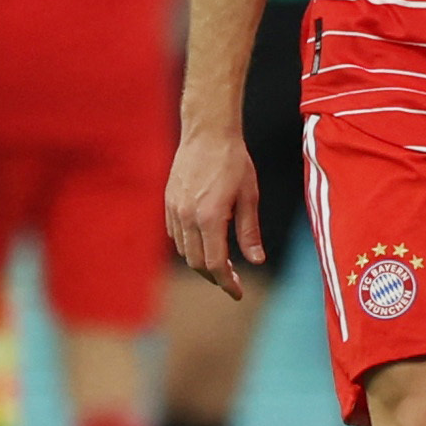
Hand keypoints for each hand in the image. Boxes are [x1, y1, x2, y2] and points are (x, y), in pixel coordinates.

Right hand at [165, 127, 264, 297]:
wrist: (207, 133)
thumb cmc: (234, 162)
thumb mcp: (249, 196)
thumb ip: (249, 231)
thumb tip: (256, 260)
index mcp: (210, 218)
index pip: (215, 264)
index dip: (227, 283)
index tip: (238, 292)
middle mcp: (188, 217)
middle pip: (197, 263)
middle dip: (215, 277)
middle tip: (233, 281)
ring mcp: (174, 210)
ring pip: (184, 251)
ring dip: (201, 263)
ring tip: (221, 264)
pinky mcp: (168, 202)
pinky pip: (175, 235)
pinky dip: (188, 246)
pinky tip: (204, 243)